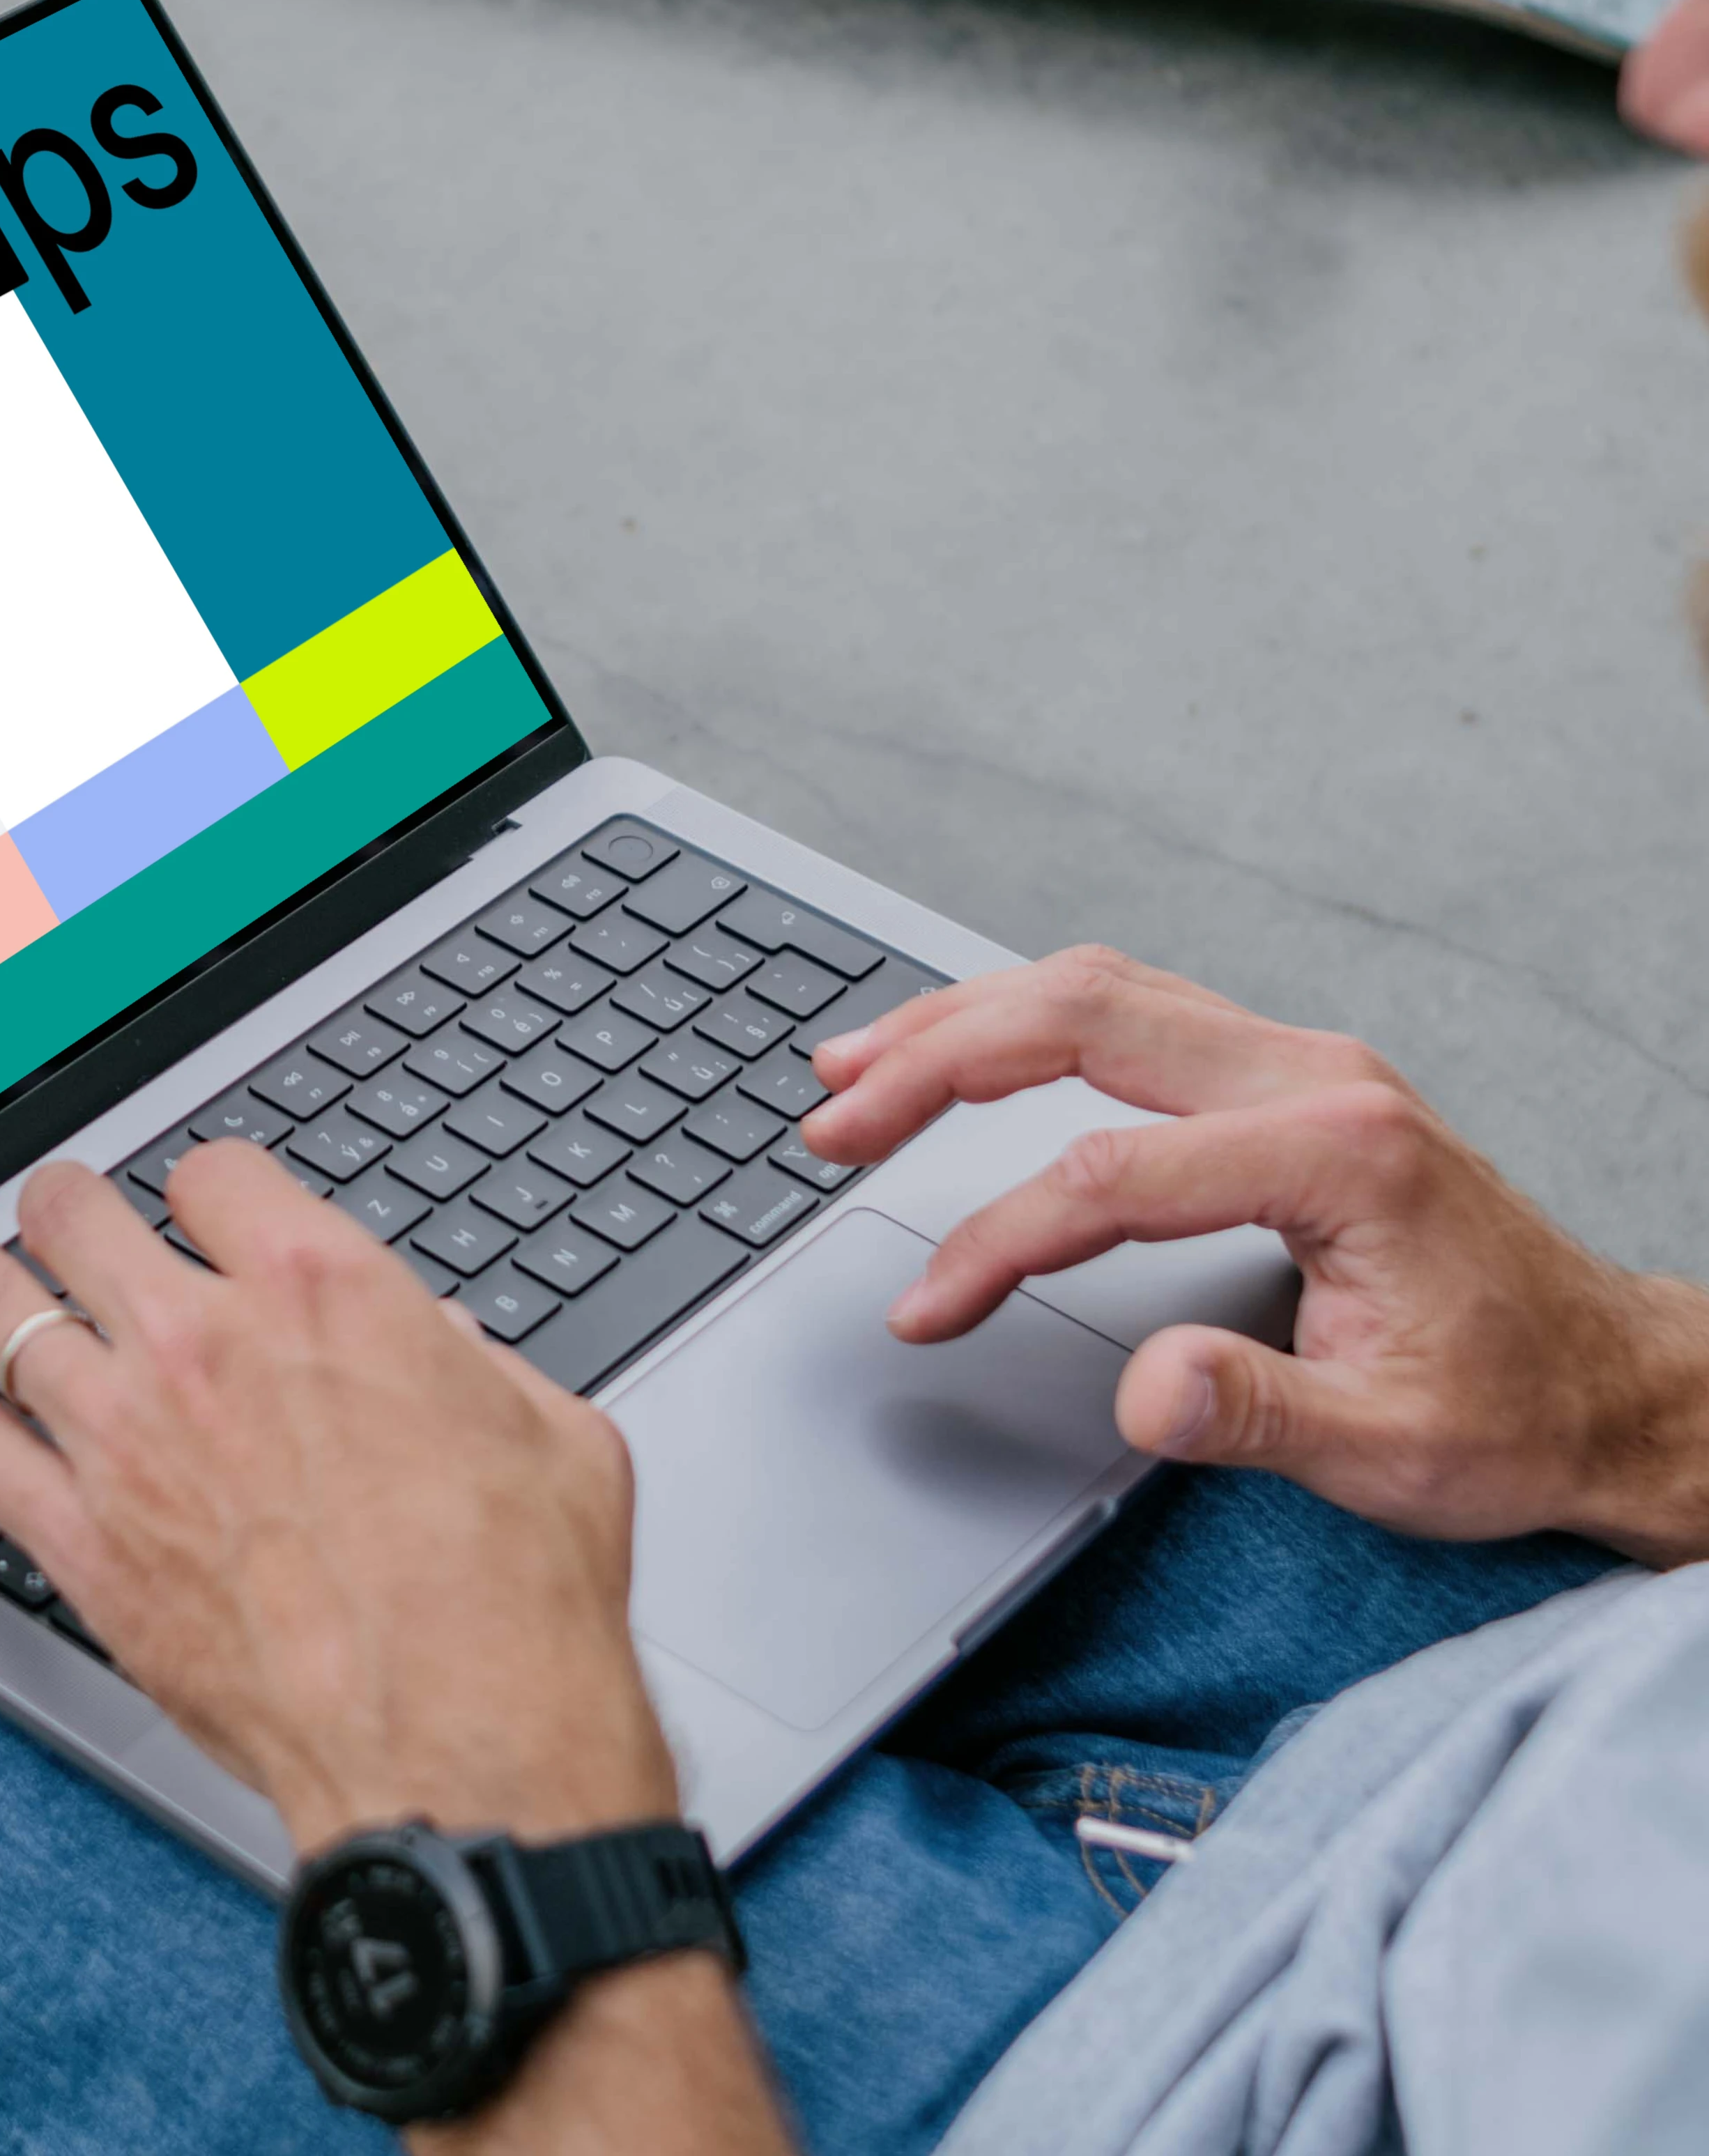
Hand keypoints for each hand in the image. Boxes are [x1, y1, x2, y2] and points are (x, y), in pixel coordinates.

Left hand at [0, 1144, 676, 1851]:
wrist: (458, 1743)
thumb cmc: (511, 1604)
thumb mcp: (549, 1433)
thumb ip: (474, 1368)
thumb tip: (443, 1352)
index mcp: (322, 1291)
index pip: (212, 1175)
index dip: (205, 1191)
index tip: (198, 1214)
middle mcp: (204, 1345)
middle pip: (77, 1216)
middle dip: (66, 1207)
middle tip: (61, 1218)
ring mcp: (126, 1440)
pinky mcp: (81, 1542)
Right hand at [802, 946, 1708, 1564]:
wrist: (1612, 1387)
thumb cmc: (1514, 1413)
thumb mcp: (1396, 1451)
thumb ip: (1259, 1414)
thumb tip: (1144, 1389)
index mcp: (1339, 1154)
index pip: (1108, 1177)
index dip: (993, 1241)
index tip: (924, 1308)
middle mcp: (1318, 1078)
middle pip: (1083, 1019)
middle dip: (936, 1065)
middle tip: (830, 1123)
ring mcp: (1300, 1065)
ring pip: (1098, 991)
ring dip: (965, 1022)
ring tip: (854, 1065)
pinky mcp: (1282, 1079)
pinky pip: (1129, 1011)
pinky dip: (1023, 1022)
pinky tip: (960, 1051)